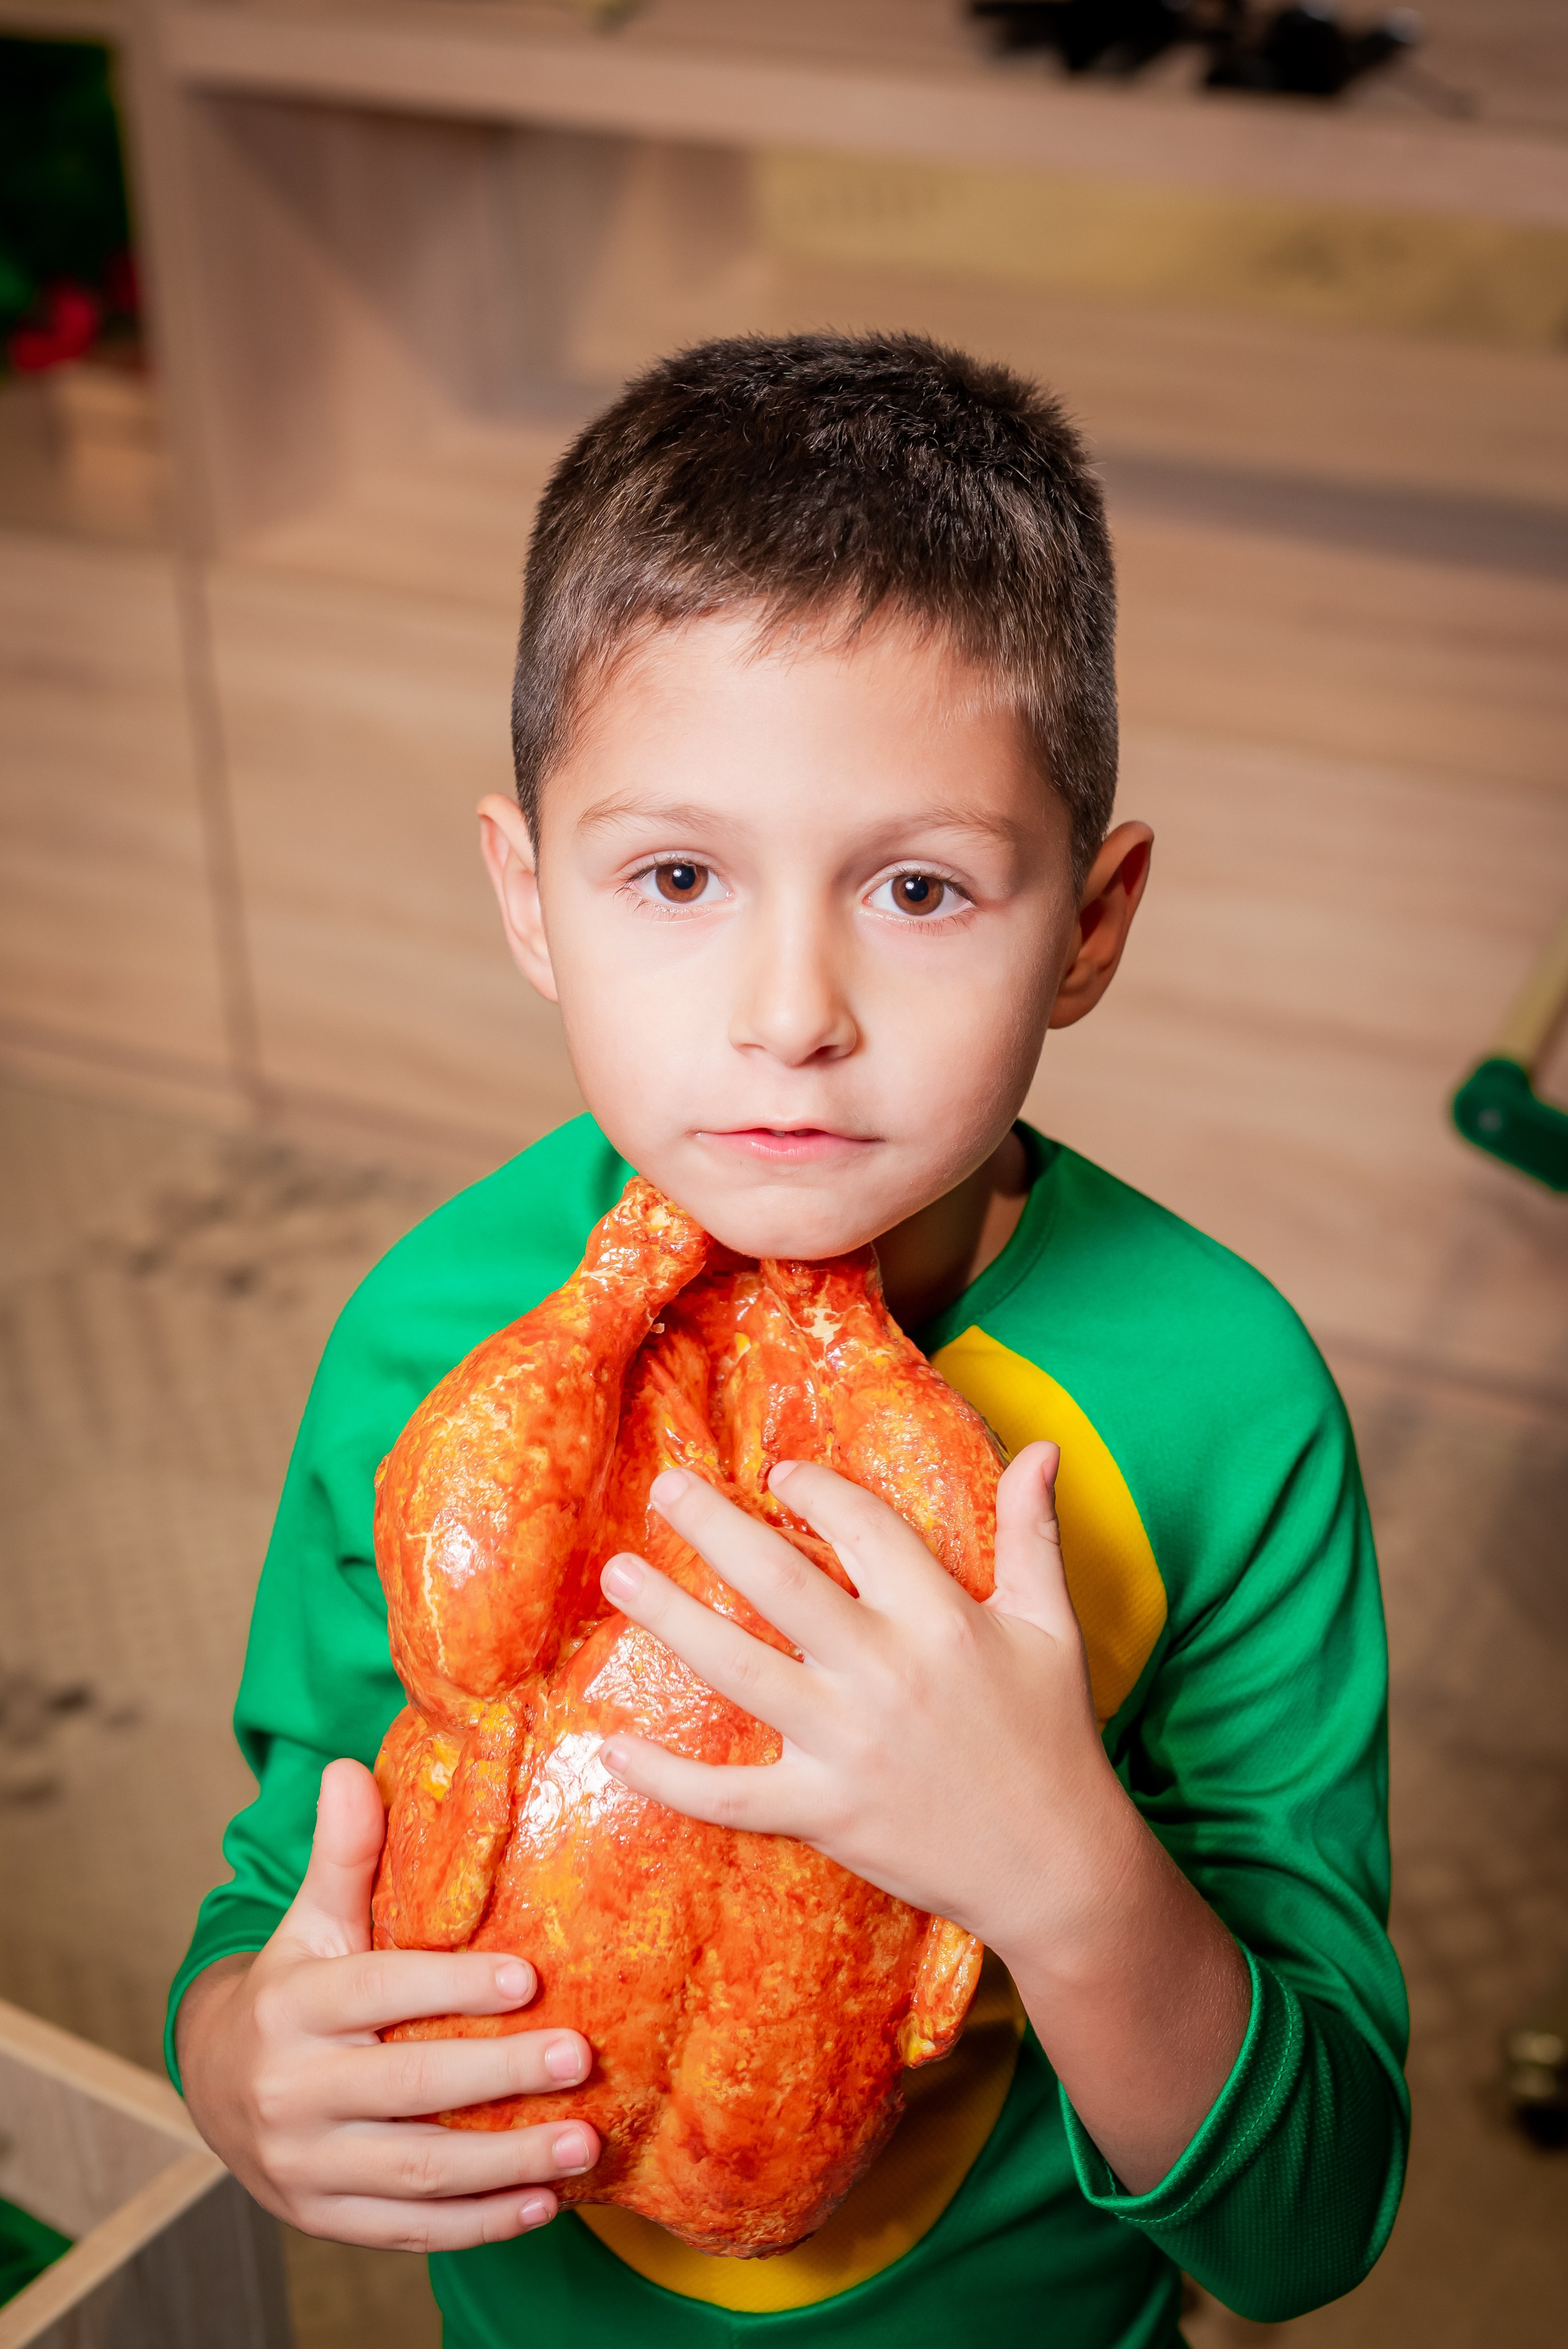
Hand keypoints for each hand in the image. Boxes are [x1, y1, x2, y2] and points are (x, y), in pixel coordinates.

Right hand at [175, 1759, 600, 2249]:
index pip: (380, 1992)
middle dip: (499, 2074)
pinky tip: (543, 2203)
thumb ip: (342, 1855)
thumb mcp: (311, 1921)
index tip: (530, 1976)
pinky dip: (478, 2224)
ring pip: (417, 2169)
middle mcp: (293, 2088)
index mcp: (294, 2005)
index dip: (453, 1986)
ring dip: (507, 2163)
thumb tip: (347, 1767)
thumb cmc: (294, 1987)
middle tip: (580, 2057)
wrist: (216, 2085)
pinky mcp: (324, 2215)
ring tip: (584, 2143)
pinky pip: (409, 2227)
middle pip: (408, 2086)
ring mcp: (306, 2162)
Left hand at [598, 1443, 1116, 1958]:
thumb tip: (1043, 1446)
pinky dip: (669, 1778)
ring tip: (618, 1577)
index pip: (862, 1528)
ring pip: (739, 1671)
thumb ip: (1033, 1533)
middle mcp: (886, 1673)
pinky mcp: (825, 1814)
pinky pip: (730, 1796)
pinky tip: (615, 1747)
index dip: (816, 1489)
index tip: (778, 1472)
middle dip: (714, 1528)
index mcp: (940, 1620)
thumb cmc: (1054, 1737)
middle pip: (780, 1584)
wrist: (1059, 1868)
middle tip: (664, 1487)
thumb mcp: (1052, 1626)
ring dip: (671, 1621)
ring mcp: (848, 1747)